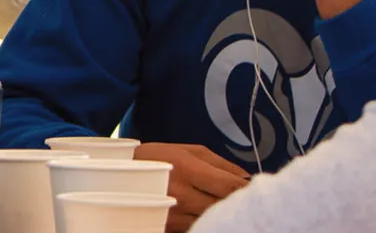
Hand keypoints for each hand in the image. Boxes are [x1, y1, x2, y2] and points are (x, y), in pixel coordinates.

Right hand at [134, 142, 250, 231]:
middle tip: (244, 199)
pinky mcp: (168, 227)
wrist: (120, 174)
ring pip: (212, 220)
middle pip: (224, 206)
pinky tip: (210, 216)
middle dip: (236, 202)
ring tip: (226, 208)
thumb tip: (246, 177)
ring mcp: (174, 214)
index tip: (256, 188)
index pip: (230, 186)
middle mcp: (181, 194)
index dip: (247, 189)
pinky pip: (197, 229)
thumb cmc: (156, 158)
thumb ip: (220, 164)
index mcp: (187, 169)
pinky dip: (207, 223)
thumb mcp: (188, 150)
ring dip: (223, 215)